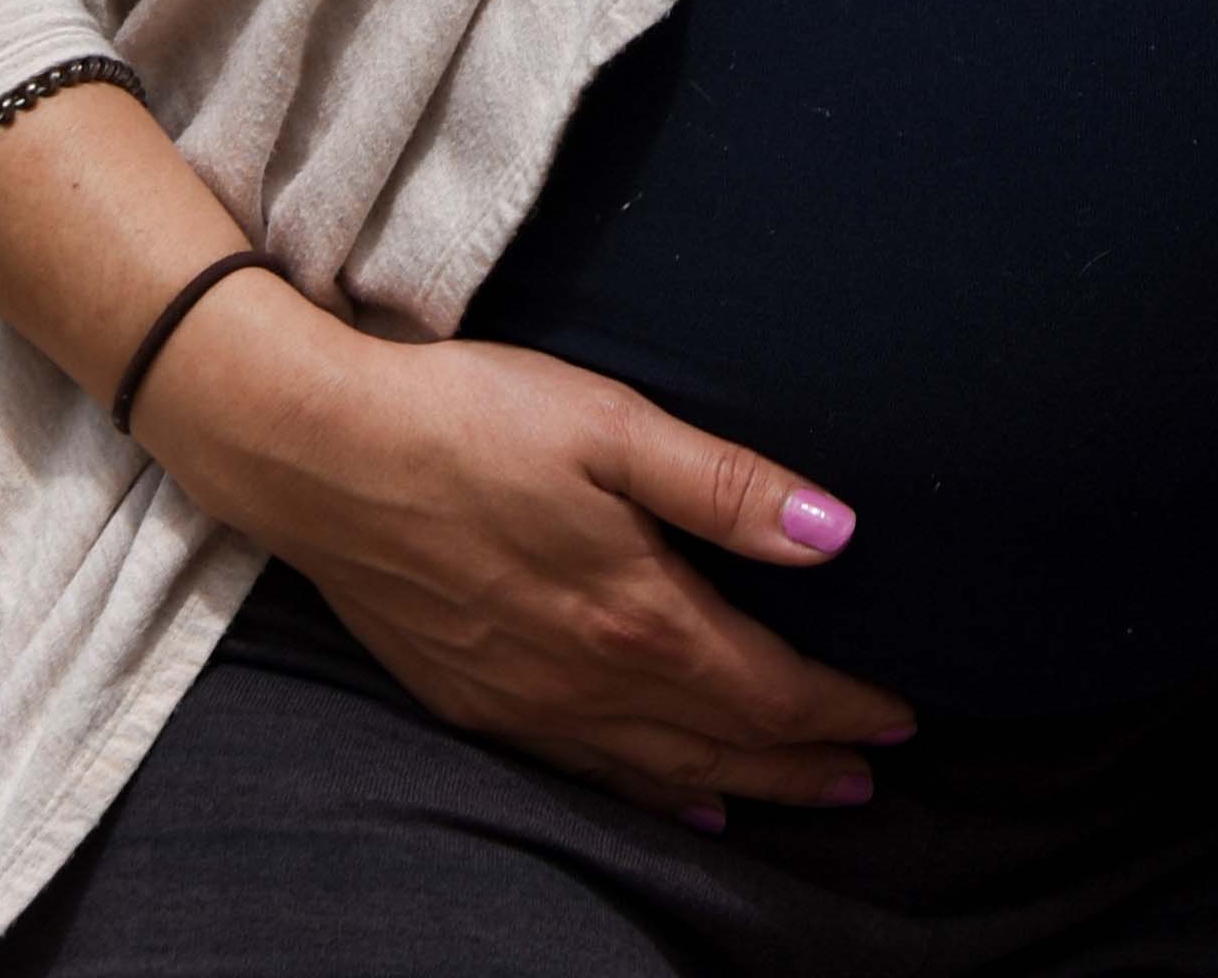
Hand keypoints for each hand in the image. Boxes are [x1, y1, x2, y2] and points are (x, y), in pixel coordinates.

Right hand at [134, 293, 909, 823]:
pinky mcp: (473, 701)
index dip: (840, 710)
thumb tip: (836, 535)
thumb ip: (726, 488)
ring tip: (801, 794)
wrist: (318, 454)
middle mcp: (587, 680)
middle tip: (871, 775)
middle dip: (806, 763)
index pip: (768, 689)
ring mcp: (526, 701)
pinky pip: (586, 772)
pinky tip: (674, 796)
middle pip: (724, 744)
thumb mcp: (612, 426)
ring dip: (740, 785)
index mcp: (636, 614)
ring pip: (659, 771)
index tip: (899, 718)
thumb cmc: (470, 420)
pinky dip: (648, 792)